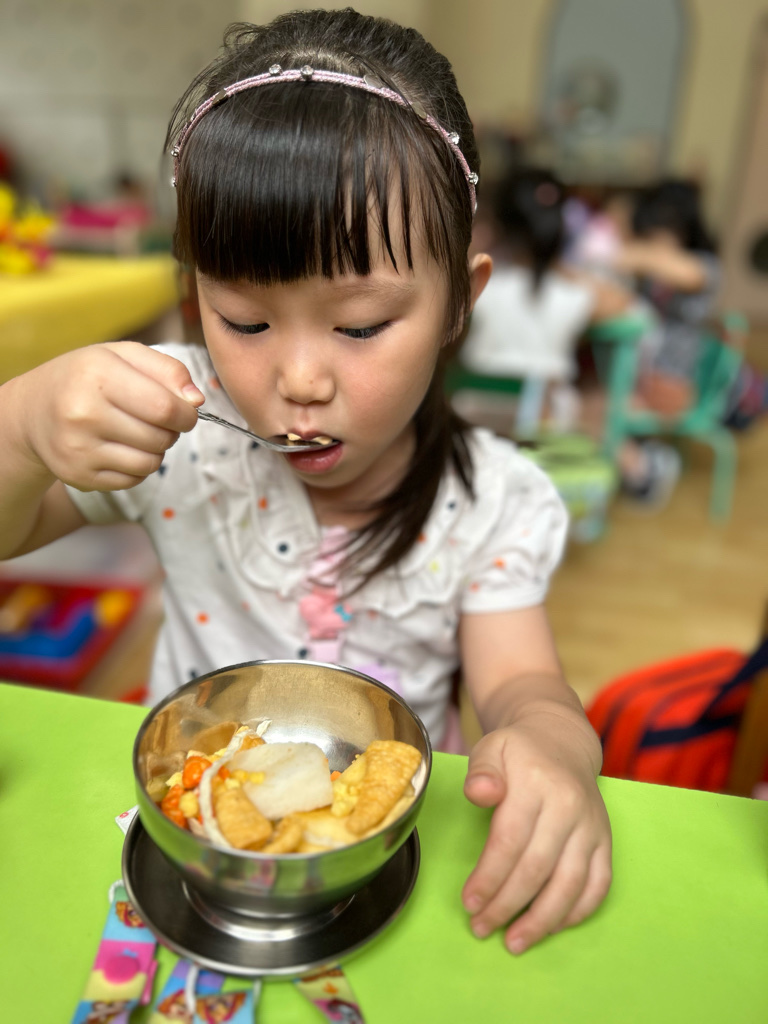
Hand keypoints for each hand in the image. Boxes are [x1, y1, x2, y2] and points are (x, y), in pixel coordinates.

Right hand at [16, 342, 203, 491]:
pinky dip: (138, 466)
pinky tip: (121, 448)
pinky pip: (134, 479)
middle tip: (158, 420)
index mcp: (97, 374)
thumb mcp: (123, 356)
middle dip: (172, 431)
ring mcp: (78, 448)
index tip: (187, 412)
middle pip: (160, 437)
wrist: (34, 411)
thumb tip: (196, 400)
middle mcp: (82, 412)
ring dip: (157, 449)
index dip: (187, 414)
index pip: (164, 407)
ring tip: (139, 432)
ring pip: (151, 462)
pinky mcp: (79, 475)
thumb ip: (167, 369)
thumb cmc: (87, 378)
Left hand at [461, 720, 611, 953]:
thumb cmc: (518, 751)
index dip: (489, 877)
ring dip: (542, 919)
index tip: (469, 902)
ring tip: (514, 941)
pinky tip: (551, 926)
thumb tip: (479, 793)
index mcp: (537, 782)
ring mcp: (592, 825)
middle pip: (537, 867)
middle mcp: (570, 806)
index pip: (510, 840)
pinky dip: (577, 912)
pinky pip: (599, 884)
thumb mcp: (491, 748)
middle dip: (507, 905)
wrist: (561, 741)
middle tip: (481, 927)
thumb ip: (481, 771)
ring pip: (571, 883)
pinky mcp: (606, 840)